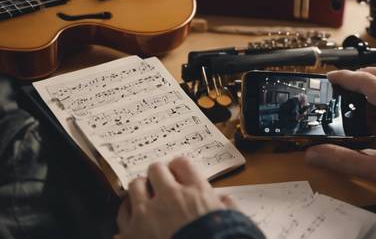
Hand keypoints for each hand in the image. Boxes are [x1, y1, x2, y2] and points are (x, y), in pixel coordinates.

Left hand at [116, 157, 236, 238]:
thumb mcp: (232, 223)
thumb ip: (227, 207)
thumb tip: (223, 199)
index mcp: (196, 193)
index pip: (182, 163)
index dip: (180, 168)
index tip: (179, 174)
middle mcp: (169, 198)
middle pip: (156, 169)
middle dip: (158, 175)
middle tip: (161, 185)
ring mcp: (146, 216)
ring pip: (134, 187)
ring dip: (140, 192)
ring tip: (146, 201)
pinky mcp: (130, 235)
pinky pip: (122, 216)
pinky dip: (128, 217)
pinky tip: (134, 222)